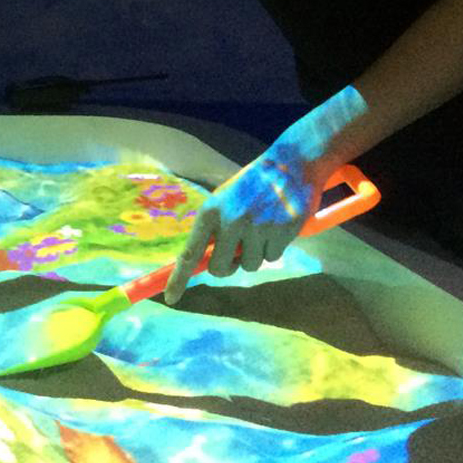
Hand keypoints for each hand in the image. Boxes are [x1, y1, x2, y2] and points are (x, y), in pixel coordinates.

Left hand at [163, 142, 324, 303]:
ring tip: (262, 229)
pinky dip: (274, 248)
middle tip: (236, 253)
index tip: (171, 299)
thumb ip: (213, 229)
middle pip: (220, 269)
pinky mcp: (282, 232)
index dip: (178, 279)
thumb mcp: (224, 200)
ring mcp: (257, 228)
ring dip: (255, 255)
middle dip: (228, 266)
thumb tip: (199, 262)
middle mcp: (231, 221)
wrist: (291, 164)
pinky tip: (278, 226)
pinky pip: (273, 257)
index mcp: (210, 213)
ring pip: (250, 265)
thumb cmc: (252, 186)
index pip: (190, 253)